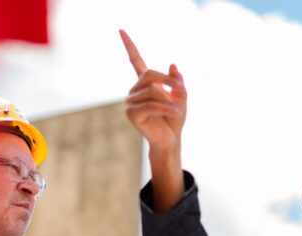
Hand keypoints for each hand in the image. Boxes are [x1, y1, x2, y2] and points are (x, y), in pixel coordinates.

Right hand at [120, 29, 186, 211]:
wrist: (171, 140)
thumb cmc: (174, 120)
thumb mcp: (181, 97)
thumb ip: (178, 82)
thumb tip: (172, 65)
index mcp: (145, 84)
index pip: (135, 61)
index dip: (129, 46)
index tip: (121, 30)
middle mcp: (135, 91)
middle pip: (150, 75)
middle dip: (168, 82)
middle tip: (180, 93)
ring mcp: (130, 102)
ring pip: (152, 90)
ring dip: (169, 99)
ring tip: (176, 110)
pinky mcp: (132, 114)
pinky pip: (151, 103)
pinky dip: (166, 107)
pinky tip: (173, 112)